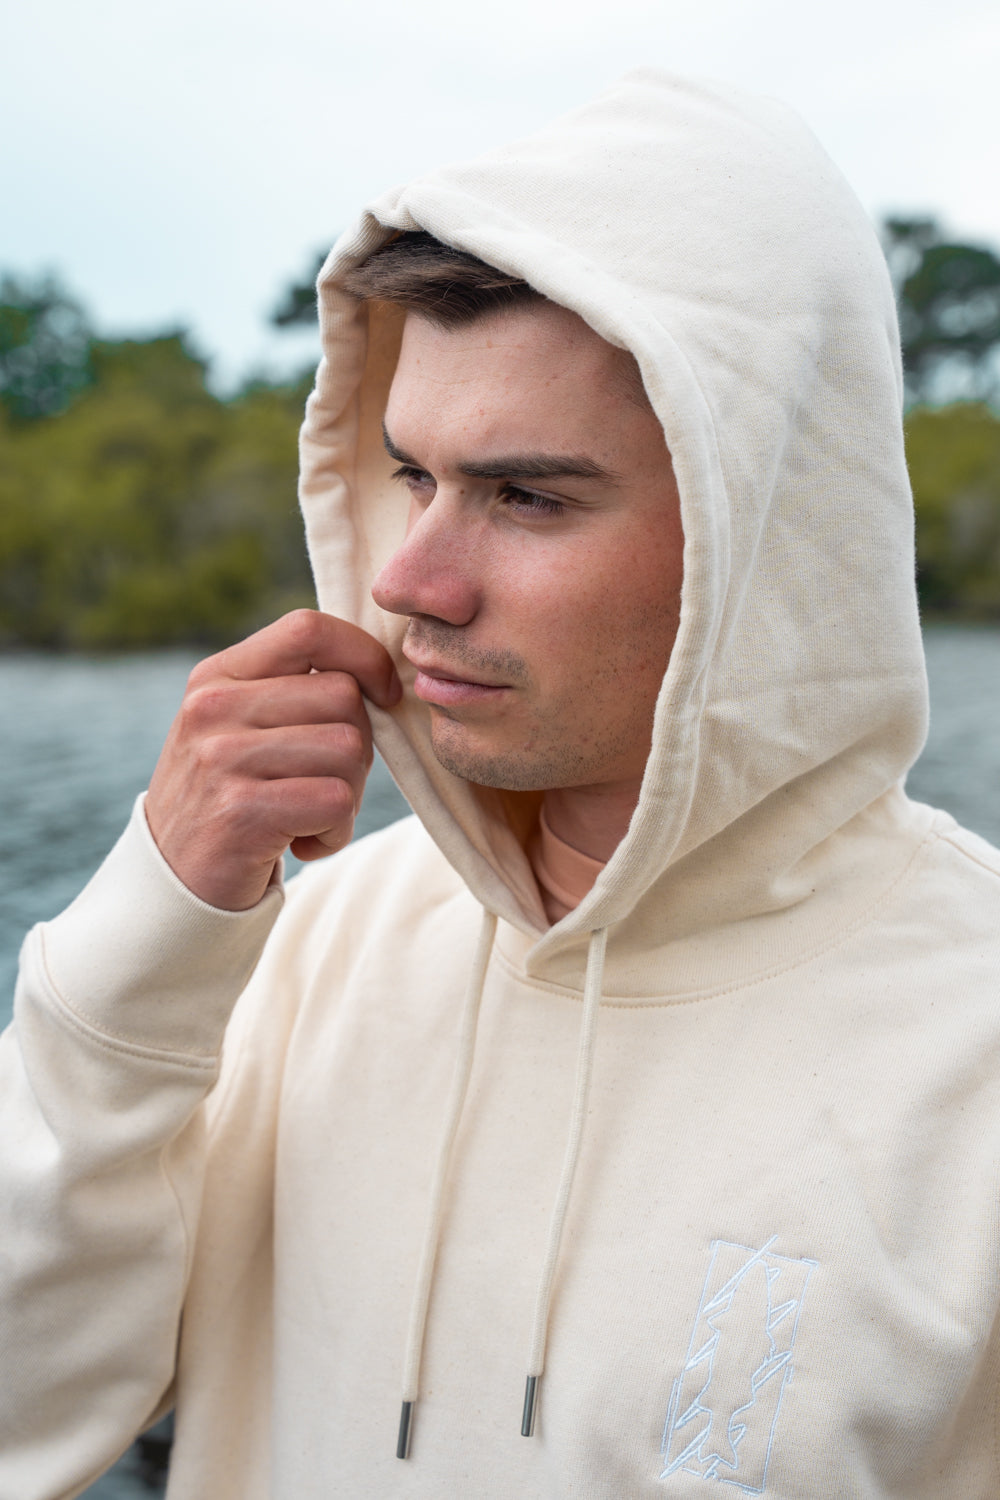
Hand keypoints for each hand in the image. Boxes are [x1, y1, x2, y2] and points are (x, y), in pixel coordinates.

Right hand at [145, 610, 401, 909]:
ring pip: (348, 750)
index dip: (363, 655)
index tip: (383, 695)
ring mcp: (222, 758)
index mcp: (218, 676)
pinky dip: (335, 832)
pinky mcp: (240, 811)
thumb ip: (292, 690)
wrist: (173, 882)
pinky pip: (336, 802)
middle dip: (357, 747)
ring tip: (308, 816)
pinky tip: (302, 843)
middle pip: (343, 696)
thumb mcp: (240, 727)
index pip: (308, 628)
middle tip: (323, 784)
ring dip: (348, 795)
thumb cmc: (229, 798)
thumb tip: (380, 673)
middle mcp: (213, 708)